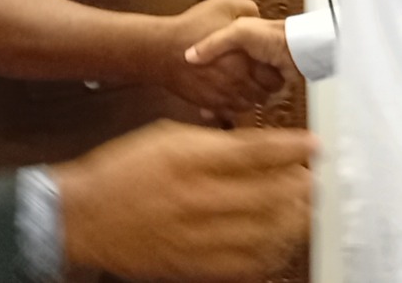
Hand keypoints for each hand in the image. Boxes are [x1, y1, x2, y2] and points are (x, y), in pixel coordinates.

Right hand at [53, 120, 314, 279]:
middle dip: (303, 187)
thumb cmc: (124, 170)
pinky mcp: (193, 264)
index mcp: (188, 158)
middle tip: (318, 181)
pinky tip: (280, 240)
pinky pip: (246, 264)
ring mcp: (196, 236)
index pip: (254, 152)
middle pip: (269, 194)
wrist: (83, 215)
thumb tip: (261, 149)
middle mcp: (195, 198)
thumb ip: (215, 142)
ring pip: (264, 232)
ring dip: (294, 220)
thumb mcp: (167, 137)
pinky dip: (271, 252)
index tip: (315, 147)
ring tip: (306, 209)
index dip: (292, 149)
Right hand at [159, 0, 283, 116]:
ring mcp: (224, 95)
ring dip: (251, 98)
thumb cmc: (189, 28)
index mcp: (246, 58)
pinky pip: (231, 113)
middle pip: (265, 95)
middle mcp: (238, 81)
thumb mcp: (221, 6)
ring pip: (249, 106)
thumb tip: (259, 17)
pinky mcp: (210, 104)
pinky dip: (234, 107)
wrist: (161, 50)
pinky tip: (230, 94)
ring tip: (247, 87)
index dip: (276, 71)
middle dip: (267, 88)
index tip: (272, 65)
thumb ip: (247, 9)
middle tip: (263, 79)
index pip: (275, 76)